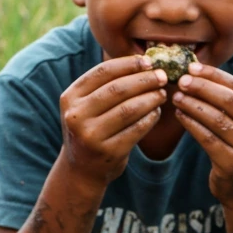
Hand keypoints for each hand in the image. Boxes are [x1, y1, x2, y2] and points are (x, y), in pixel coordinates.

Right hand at [60, 55, 167, 187]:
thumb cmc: (90, 129)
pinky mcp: (109, 152)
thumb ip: (104, 86)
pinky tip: (156, 112)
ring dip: (150, 98)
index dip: (128, 64)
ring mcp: (91, 136)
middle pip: (117, 89)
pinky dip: (150, 118)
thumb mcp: (85, 106)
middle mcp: (76, 116)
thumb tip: (143, 62)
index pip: (102, 72)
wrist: (81, 171)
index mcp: (70, 98)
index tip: (148, 61)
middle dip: (144, 80)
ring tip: (162, 94)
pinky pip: (137, 129)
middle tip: (162, 77)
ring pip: (129, 109)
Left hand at [172, 63, 232, 206]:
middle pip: (228, 100)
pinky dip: (191, 124)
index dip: (214, 75)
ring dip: (193, 105)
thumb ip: (229, 104)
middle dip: (202, 87)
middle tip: (182, 80)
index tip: (192, 67)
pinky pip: (207, 138)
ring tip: (176, 97)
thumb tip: (197, 74)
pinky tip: (180, 116)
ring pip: (216, 119)